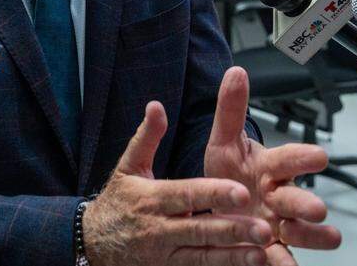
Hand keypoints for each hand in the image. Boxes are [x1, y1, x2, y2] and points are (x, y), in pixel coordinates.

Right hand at [84, 101, 273, 265]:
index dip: (214, 194)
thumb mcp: (127, 167)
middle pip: (200, 229)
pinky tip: (246, 265)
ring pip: (203, 256)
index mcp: (151, 199)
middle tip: (264, 229)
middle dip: (233, 229)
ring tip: (262, 254)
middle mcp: (159, 228)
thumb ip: (146, 137)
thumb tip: (156, 106)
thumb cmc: (116, 202)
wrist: (92, 243)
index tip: (242, 191)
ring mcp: (164, 254)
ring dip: (233, 256)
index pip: (187, 194)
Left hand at [204, 68, 341, 264]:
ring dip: (309, 237)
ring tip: (314, 238)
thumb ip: (230, 111)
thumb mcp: (224, 144)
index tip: (318, 155)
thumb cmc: (229, 175)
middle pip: (299, 199)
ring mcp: (280, 226)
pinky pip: (284, 261)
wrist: (219, 211)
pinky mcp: (274, 251)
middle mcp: (281, 198)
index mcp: (271, 169)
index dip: (302, 157)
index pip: (289, 159)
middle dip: (308, 203)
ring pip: (304, 233)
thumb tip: (235, 72)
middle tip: (315, 208)